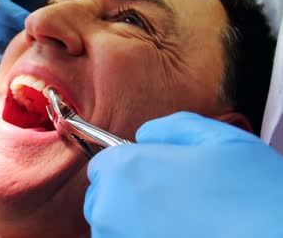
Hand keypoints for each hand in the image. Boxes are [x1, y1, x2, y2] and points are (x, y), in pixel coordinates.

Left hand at [85, 112, 282, 237]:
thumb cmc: (254, 195)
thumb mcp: (219, 139)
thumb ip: (171, 128)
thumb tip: (145, 136)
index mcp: (125, 169)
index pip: (101, 165)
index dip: (126, 165)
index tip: (150, 172)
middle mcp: (111, 208)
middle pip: (101, 197)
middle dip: (124, 194)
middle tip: (167, 197)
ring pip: (111, 227)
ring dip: (131, 222)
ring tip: (177, 221)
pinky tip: (178, 235)